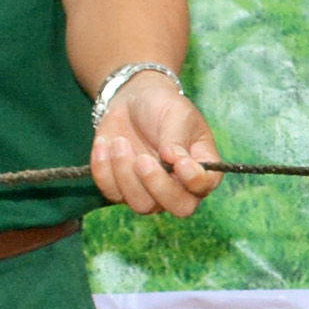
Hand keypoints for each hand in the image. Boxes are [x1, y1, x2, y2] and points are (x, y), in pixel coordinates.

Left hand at [93, 74, 221, 218]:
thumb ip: (177, 138)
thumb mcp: (176, 113)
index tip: (180, 163)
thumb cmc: (162, 105)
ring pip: (142, 204)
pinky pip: (112, 192)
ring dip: (126, 174)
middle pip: (178, 207)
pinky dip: (104, 169)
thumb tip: (174, 160)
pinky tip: (104, 144)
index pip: (204, 186)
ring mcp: (150, 191)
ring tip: (119, 142)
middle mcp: (179, 186)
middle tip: (143, 160)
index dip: (194, 181)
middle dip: (158, 186)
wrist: (132, 100)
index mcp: (200, 166)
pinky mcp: (122, 188)